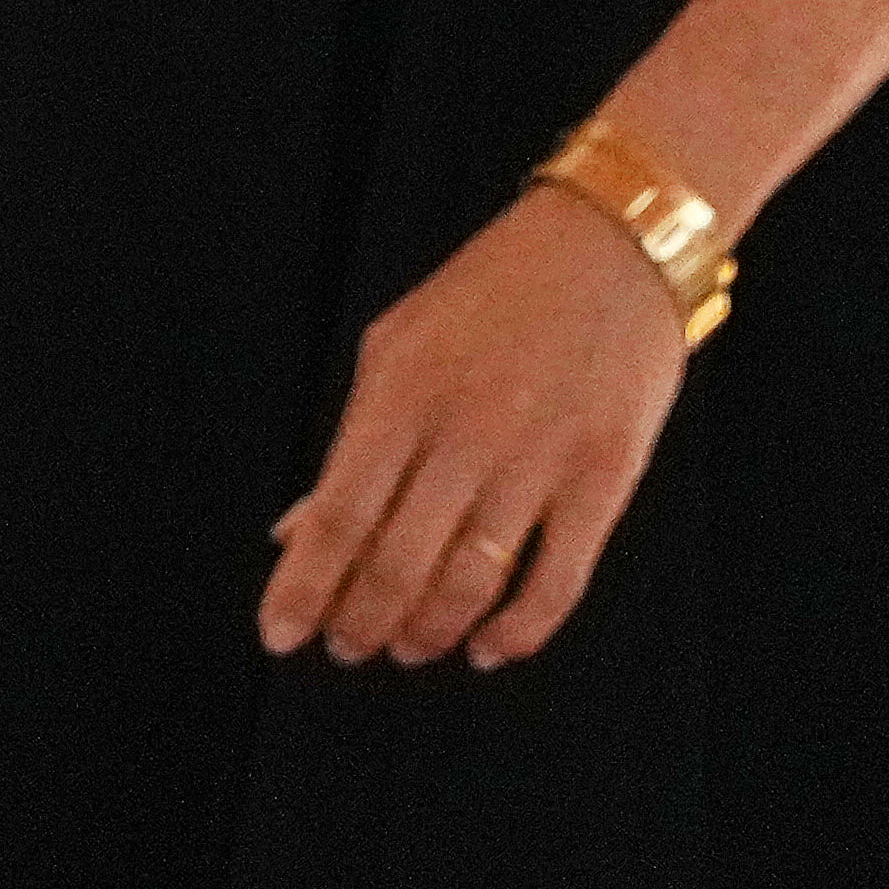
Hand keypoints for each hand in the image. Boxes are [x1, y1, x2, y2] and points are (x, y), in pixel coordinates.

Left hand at [258, 186, 688, 676]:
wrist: (611, 241)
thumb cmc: (493, 294)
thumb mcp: (400, 343)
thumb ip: (355, 438)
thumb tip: (296, 531)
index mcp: (402, 388)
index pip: (338, 514)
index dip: (302, 587)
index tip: (277, 636)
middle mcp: (465, 428)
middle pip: (397, 563)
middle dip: (361, 622)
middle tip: (349, 645)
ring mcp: (538, 457)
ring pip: (469, 585)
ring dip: (428, 632)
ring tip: (407, 646)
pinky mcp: (603, 478)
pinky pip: (555, 586)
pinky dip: (516, 634)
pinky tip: (488, 647)